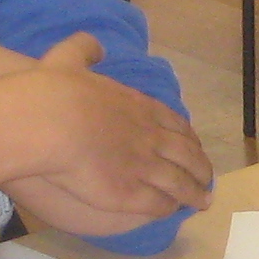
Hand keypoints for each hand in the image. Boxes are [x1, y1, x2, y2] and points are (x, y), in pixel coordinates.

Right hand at [0, 35, 213, 235]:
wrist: (50, 122)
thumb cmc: (56, 91)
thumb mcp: (70, 58)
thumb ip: (85, 49)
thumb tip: (96, 45)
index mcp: (139, 106)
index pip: (174, 123)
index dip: (187, 136)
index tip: (194, 144)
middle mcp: (149, 136)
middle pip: (186, 154)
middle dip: (200, 166)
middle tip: (208, 177)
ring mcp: (143, 166)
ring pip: (179, 182)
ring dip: (193, 192)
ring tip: (203, 202)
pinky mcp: (129, 193)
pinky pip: (157, 203)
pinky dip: (169, 208)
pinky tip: (172, 212)